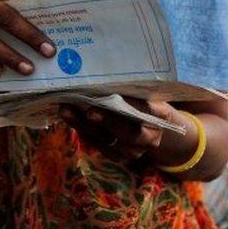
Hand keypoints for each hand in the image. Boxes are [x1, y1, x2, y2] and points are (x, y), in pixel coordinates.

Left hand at [59, 99, 174, 162]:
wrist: (150, 128)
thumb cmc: (145, 103)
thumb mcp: (148, 95)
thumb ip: (137, 91)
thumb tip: (114, 72)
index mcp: (160, 119)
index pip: (150, 112)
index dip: (136, 105)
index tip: (120, 96)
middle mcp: (147, 140)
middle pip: (128, 132)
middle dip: (107, 121)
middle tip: (90, 111)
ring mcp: (131, 151)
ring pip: (107, 140)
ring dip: (84, 125)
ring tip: (67, 110)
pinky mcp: (115, 156)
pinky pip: (96, 144)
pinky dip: (81, 130)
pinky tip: (68, 116)